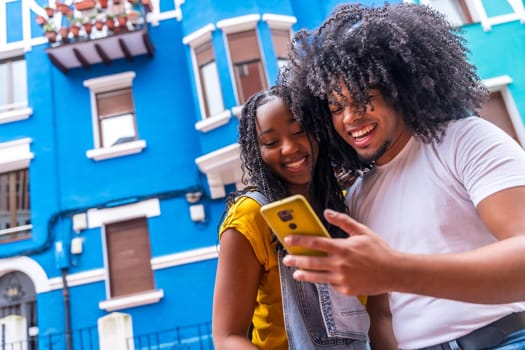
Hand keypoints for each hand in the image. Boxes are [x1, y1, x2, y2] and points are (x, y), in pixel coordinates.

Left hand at [282, 209, 398, 295]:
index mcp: (343, 248)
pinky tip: (320, 278)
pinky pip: (331, 284)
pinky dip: (324, 280)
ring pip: (317, 277)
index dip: (300, 241)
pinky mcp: (346, 289)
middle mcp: (340, 264)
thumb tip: (327, 212)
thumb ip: (343, 221)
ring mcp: (342, 279)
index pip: (316, 243)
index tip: (288, 239)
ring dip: (304, 275)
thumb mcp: (362, 231)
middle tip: (286, 259)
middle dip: (296, 260)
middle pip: (311, 262)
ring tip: (295, 273)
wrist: (394, 272)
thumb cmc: (378, 250)